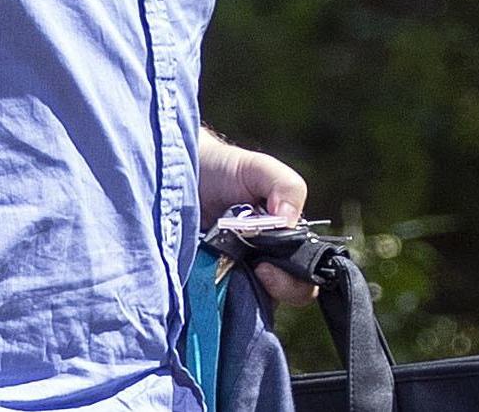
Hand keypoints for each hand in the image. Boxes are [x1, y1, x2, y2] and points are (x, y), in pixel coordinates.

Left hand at [198, 129, 317, 306]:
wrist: (176, 169)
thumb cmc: (223, 169)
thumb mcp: (260, 169)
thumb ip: (286, 187)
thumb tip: (289, 222)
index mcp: (284, 245)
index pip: (302, 281)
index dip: (292, 283)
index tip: (265, 269)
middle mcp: (262, 266)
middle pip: (277, 300)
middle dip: (269, 292)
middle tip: (250, 271)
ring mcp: (232, 279)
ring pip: (246, 308)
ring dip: (237, 298)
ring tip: (219, 273)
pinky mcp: (203, 287)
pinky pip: (213, 308)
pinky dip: (211, 303)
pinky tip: (202, 286)